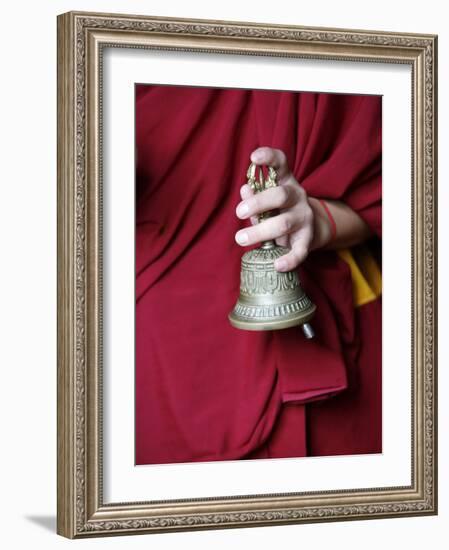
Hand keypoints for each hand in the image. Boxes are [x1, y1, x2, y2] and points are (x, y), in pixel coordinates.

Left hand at [235, 147, 325, 271]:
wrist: (309, 230)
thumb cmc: (278, 212)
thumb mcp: (266, 201)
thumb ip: (254, 196)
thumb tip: (244, 189)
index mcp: (286, 182)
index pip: (281, 163)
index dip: (269, 157)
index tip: (254, 157)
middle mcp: (298, 196)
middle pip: (280, 195)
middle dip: (258, 203)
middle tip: (239, 213)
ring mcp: (304, 218)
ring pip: (283, 223)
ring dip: (260, 231)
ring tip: (240, 238)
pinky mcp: (307, 239)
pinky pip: (300, 251)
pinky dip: (289, 259)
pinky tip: (278, 265)